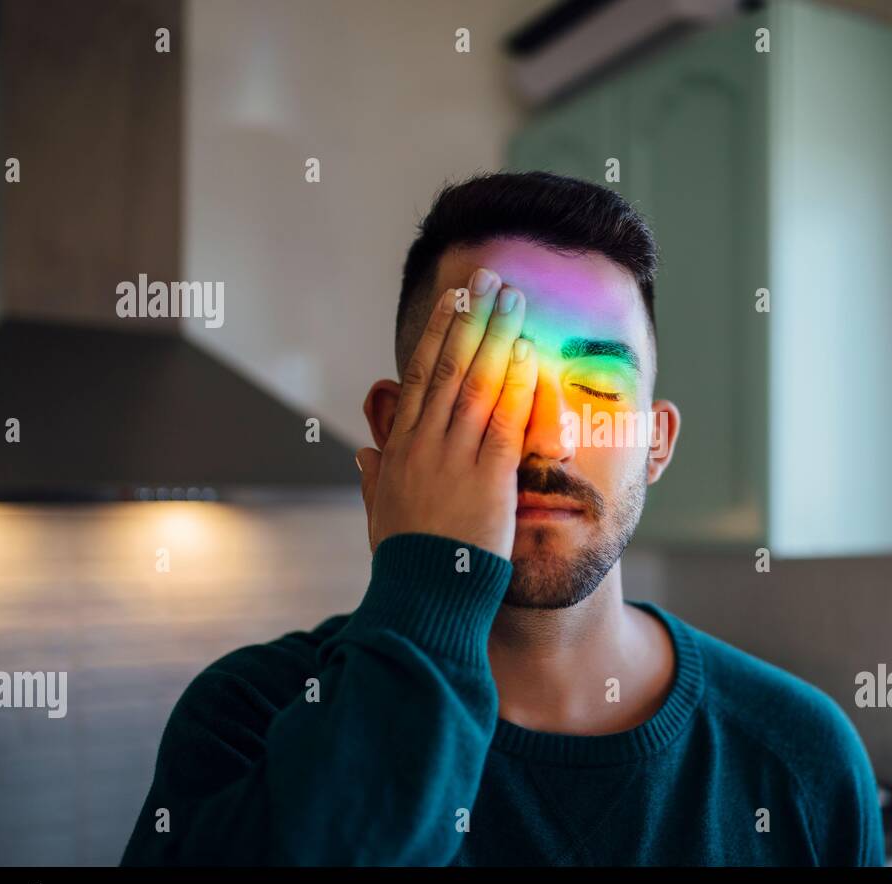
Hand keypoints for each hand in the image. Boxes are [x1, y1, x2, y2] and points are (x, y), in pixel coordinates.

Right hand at [357, 268, 536, 558]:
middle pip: (449, 367)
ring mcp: (455, 457)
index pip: (421, 378)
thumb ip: (375, 480)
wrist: (422, 598)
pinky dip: (517, 383)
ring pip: (478, 383)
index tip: (453, 302)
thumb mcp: (380, 516)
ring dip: (498, 335)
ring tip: (516, 299)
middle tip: (489, 278)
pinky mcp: (488, 477)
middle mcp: (425, 444)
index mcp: (400, 450)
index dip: (439, 335)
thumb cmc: (406, 563)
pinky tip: (528, 351)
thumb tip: (363, 453)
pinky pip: (505, 420)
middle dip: (470, 318)